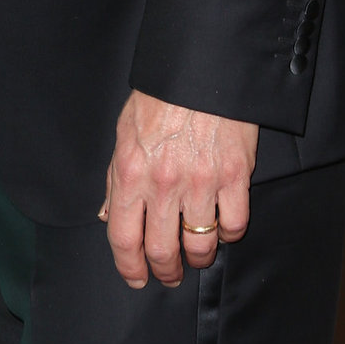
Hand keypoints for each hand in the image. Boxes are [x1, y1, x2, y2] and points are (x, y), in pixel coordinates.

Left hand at [99, 90, 257, 288]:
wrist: (200, 66)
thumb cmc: (159, 96)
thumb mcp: (124, 131)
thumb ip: (115, 177)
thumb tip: (108, 216)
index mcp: (130, 171)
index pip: (123, 236)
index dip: (129, 266)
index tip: (137, 277)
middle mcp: (163, 182)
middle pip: (162, 251)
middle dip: (165, 271)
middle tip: (170, 274)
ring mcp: (201, 181)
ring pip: (200, 245)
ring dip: (198, 258)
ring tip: (196, 254)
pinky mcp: (236, 175)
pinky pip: (234, 225)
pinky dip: (228, 234)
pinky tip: (222, 225)